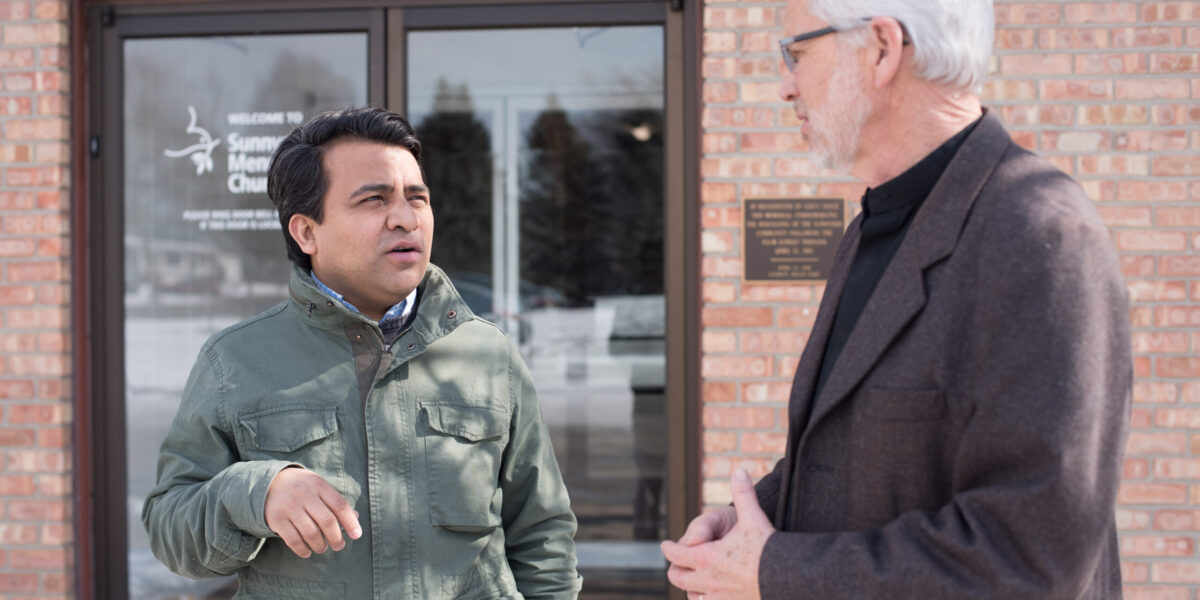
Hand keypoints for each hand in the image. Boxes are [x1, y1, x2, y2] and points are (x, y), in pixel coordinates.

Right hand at [264, 467, 361, 557]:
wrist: (268, 482)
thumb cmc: (301, 487)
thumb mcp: (318, 487)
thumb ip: (335, 501)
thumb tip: (356, 518)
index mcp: (318, 485)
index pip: (339, 505)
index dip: (350, 522)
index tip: (357, 535)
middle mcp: (304, 494)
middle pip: (327, 521)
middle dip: (336, 538)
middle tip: (339, 546)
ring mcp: (289, 507)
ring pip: (311, 533)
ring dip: (320, 545)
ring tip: (323, 548)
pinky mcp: (276, 519)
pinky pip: (293, 539)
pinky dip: (302, 549)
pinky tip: (307, 552)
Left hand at [660, 469, 773, 599]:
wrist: (787, 579)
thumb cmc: (768, 549)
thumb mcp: (753, 518)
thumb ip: (744, 494)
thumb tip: (740, 470)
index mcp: (707, 557)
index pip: (676, 555)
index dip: (669, 548)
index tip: (666, 545)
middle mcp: (708, 580)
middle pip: (678, 578)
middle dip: (676, 568)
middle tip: (677, 562)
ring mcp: (718, 598)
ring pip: (692, 596)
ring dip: (690, 587)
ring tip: (694, 579)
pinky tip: (711, 594)